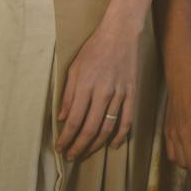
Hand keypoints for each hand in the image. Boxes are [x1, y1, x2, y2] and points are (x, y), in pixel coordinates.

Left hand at [56, 16, 141, 159]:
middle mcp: (102, 92)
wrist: (120, 33)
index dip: (66, 138)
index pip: (74, 120)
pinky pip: (127, 119)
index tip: (60, 147)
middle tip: (70, 157)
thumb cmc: (94, 49)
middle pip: (90, 128)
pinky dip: (121, 135)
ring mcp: (119, 93)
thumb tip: (62, 118)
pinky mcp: (131, 93)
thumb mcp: (74, 68)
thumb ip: (68, 94)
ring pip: (107, 127)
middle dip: (78, 146)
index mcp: (85, 85)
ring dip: (95, 145)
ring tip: (85, 153)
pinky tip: (112, 145)